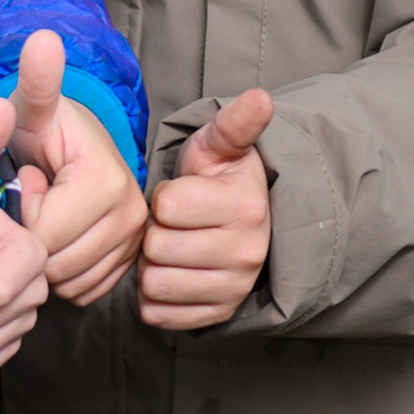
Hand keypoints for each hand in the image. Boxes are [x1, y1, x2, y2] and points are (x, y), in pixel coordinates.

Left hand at [1, 26, 146, 305]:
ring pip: (69, 281)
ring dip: (46, 256)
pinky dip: (64, 273)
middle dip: (33, 237)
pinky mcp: (131, 263)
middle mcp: (133, 216)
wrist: (70, 148)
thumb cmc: (40, 130)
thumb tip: (43, 38)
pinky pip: (84, 290)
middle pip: (56, 263)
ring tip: (49, 215)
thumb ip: (37, 81)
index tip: (31, 179)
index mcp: (108, 182)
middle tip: (39, 200)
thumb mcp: (31, 108)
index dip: (23, 213)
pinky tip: (61, 237)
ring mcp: (136, 243)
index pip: (42, 234)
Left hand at [138, 88, 273, 334]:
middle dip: (155, 233)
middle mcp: (247, 253)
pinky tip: (172, 273)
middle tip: (173, 225)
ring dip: (151, 266)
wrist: (242, 226)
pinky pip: (157, 313)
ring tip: (172, 247)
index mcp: (246, 207)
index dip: (163, 198)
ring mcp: (233, 290)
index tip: (181, 194)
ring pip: (153, 282)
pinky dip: (154, 296)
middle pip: (156, 247)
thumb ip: (235, 123)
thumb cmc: (219, 180)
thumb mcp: (223, 146)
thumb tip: (261, 97)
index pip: (166, 205)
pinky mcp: (216, 316)